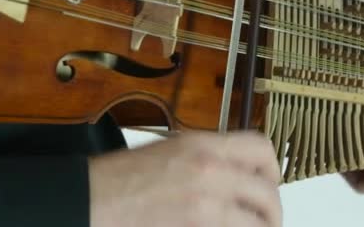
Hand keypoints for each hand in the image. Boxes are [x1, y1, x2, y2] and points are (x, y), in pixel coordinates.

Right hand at [89, 131, 281, 226]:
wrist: (90, 198)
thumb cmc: (119, 178)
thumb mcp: (170, 151)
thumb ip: (207, 159)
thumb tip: (234, 174)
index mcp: (204, 144)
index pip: (261, 148)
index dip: (273, 169)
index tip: (270, 184)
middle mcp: (211, 168)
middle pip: (267, 190)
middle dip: (273, 210)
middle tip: (269, 220)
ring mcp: (206, 199)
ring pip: (258, 219)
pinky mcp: (198, 224)